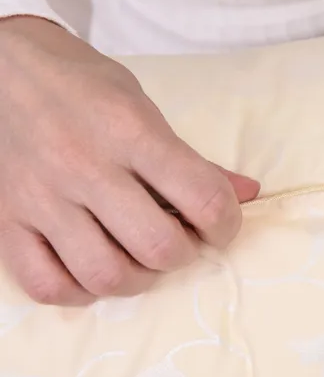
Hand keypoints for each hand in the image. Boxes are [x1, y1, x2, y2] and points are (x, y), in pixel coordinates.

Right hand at [0, 17, 258, 305]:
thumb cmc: (81, 85)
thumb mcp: (142, 106)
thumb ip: (193, 158)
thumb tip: (247, 194)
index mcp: (128, 131)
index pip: (201, 197)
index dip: (226, 224)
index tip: (220, 225)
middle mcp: (83, 166)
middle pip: (158, 247)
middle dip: (183, 254)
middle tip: (177, 239)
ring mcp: (40, 198)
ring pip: (105, 276)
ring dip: (136, 279)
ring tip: (136, 258)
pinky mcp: (6, 221)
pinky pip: (47, 286)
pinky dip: (77, 291)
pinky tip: (89, 269)